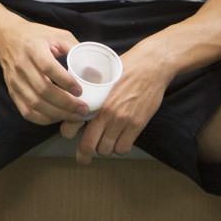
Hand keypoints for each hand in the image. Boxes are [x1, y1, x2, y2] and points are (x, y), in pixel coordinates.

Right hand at [0, 20, 86, 124]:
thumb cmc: (35, 36)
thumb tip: (93, 68)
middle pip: (43, 90)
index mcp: (34, 48)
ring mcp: (15, 81)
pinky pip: (26, 111)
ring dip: (57, 113)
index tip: (80, 90)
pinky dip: (43, 119)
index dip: (65, 81)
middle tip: (83, 108)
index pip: (48, 67)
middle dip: (66, 103)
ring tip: (74, 116)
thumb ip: (74, 48)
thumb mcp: (56, 34)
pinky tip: (57, 117)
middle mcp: (22, 65)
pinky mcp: (12, 91)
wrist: (6, 38)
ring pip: (35, 104)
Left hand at [60, 42, 169, 165]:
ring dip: (105, 148)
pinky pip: (123, 148)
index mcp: (93, 99)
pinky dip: (120, 147)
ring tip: (107, 139)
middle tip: (85, 155)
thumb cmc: (126, 67)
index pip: (71, 125)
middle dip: (85, 153)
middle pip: (88, 146)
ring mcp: (122, 120)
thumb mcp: (101, 76)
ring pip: (106, 150)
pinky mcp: (137, 125)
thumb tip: (78, 101)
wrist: (151, 65)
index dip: (69, 132)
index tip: (72, 134)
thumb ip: (91, 91)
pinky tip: (121, 139)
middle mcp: (105, 113)